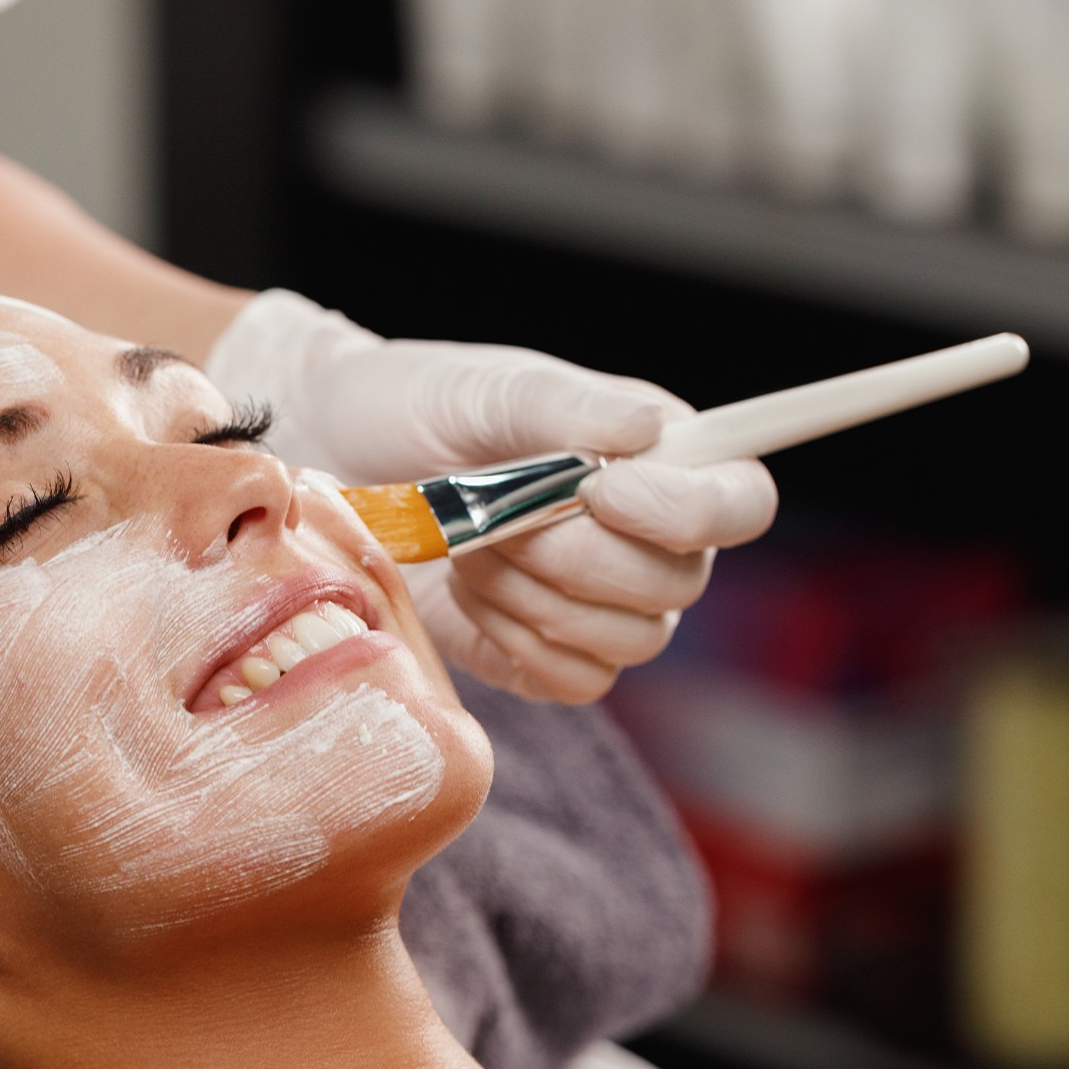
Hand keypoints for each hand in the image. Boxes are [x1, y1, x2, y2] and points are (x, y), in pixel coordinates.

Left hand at [203, 289, 777, 702]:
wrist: (330, 465)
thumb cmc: (411, 409)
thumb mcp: (481, 388)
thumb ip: (563, 408)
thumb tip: (648, 430)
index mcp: (656, 458)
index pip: (739, 502)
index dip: (687, 511)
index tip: (600, 491)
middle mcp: (647, 537)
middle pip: (678, 586)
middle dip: (576, 556)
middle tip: (494, 519)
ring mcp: (598, 604)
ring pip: (627, 641)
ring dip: (537, 596)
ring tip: (469, 546)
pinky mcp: (544, 655)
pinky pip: (574, 680)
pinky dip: (516, 639)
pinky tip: (465, 594)